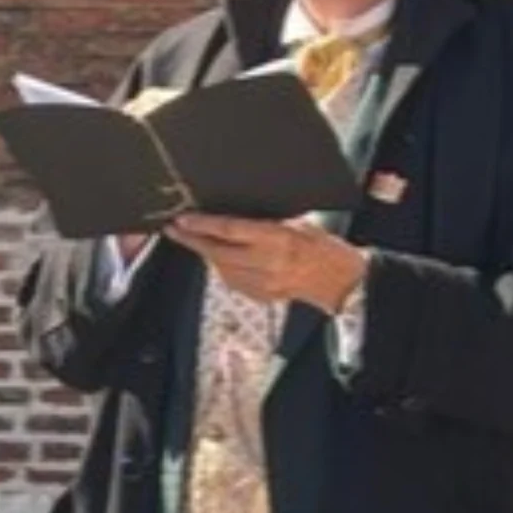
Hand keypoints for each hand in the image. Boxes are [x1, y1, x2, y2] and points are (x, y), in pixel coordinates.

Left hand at [171, 214, 366, 315]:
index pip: (229, 231)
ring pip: (221, 268)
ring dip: (207, 254)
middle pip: (218, 252)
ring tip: (196, 240)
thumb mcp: (295, 223)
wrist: (337, 279)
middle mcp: (267, 262)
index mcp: (277, 238)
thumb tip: (232, 215)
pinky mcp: (261, 296)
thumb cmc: (319, 245)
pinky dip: (222, 268)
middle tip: (175, 230)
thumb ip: (263, 222)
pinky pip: (232, 281)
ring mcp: (263, 283)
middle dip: (193, 240)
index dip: (202, 225)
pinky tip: (222, 258)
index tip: (182, 220)